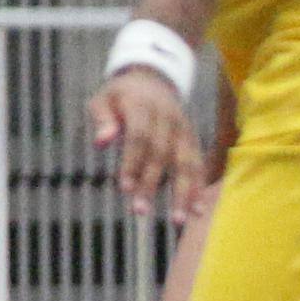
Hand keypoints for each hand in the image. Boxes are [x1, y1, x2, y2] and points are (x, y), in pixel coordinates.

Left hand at [88, 66, 203, 219]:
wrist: (152, 79)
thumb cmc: (119, 96)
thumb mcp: (102, 99)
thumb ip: (101, 119)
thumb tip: (100, 143)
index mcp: (142, 105)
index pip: (139, 137)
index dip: (132, 163)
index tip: (124, 189)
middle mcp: (167, 117)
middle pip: (162, 153)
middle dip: (151, 183)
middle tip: (139, 211)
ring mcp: (183, 128)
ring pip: (186, 162)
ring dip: (183, 192)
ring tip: (178, 220)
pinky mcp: (193, 138)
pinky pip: (198, 164)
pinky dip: (199, 187)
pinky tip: (197, 210)